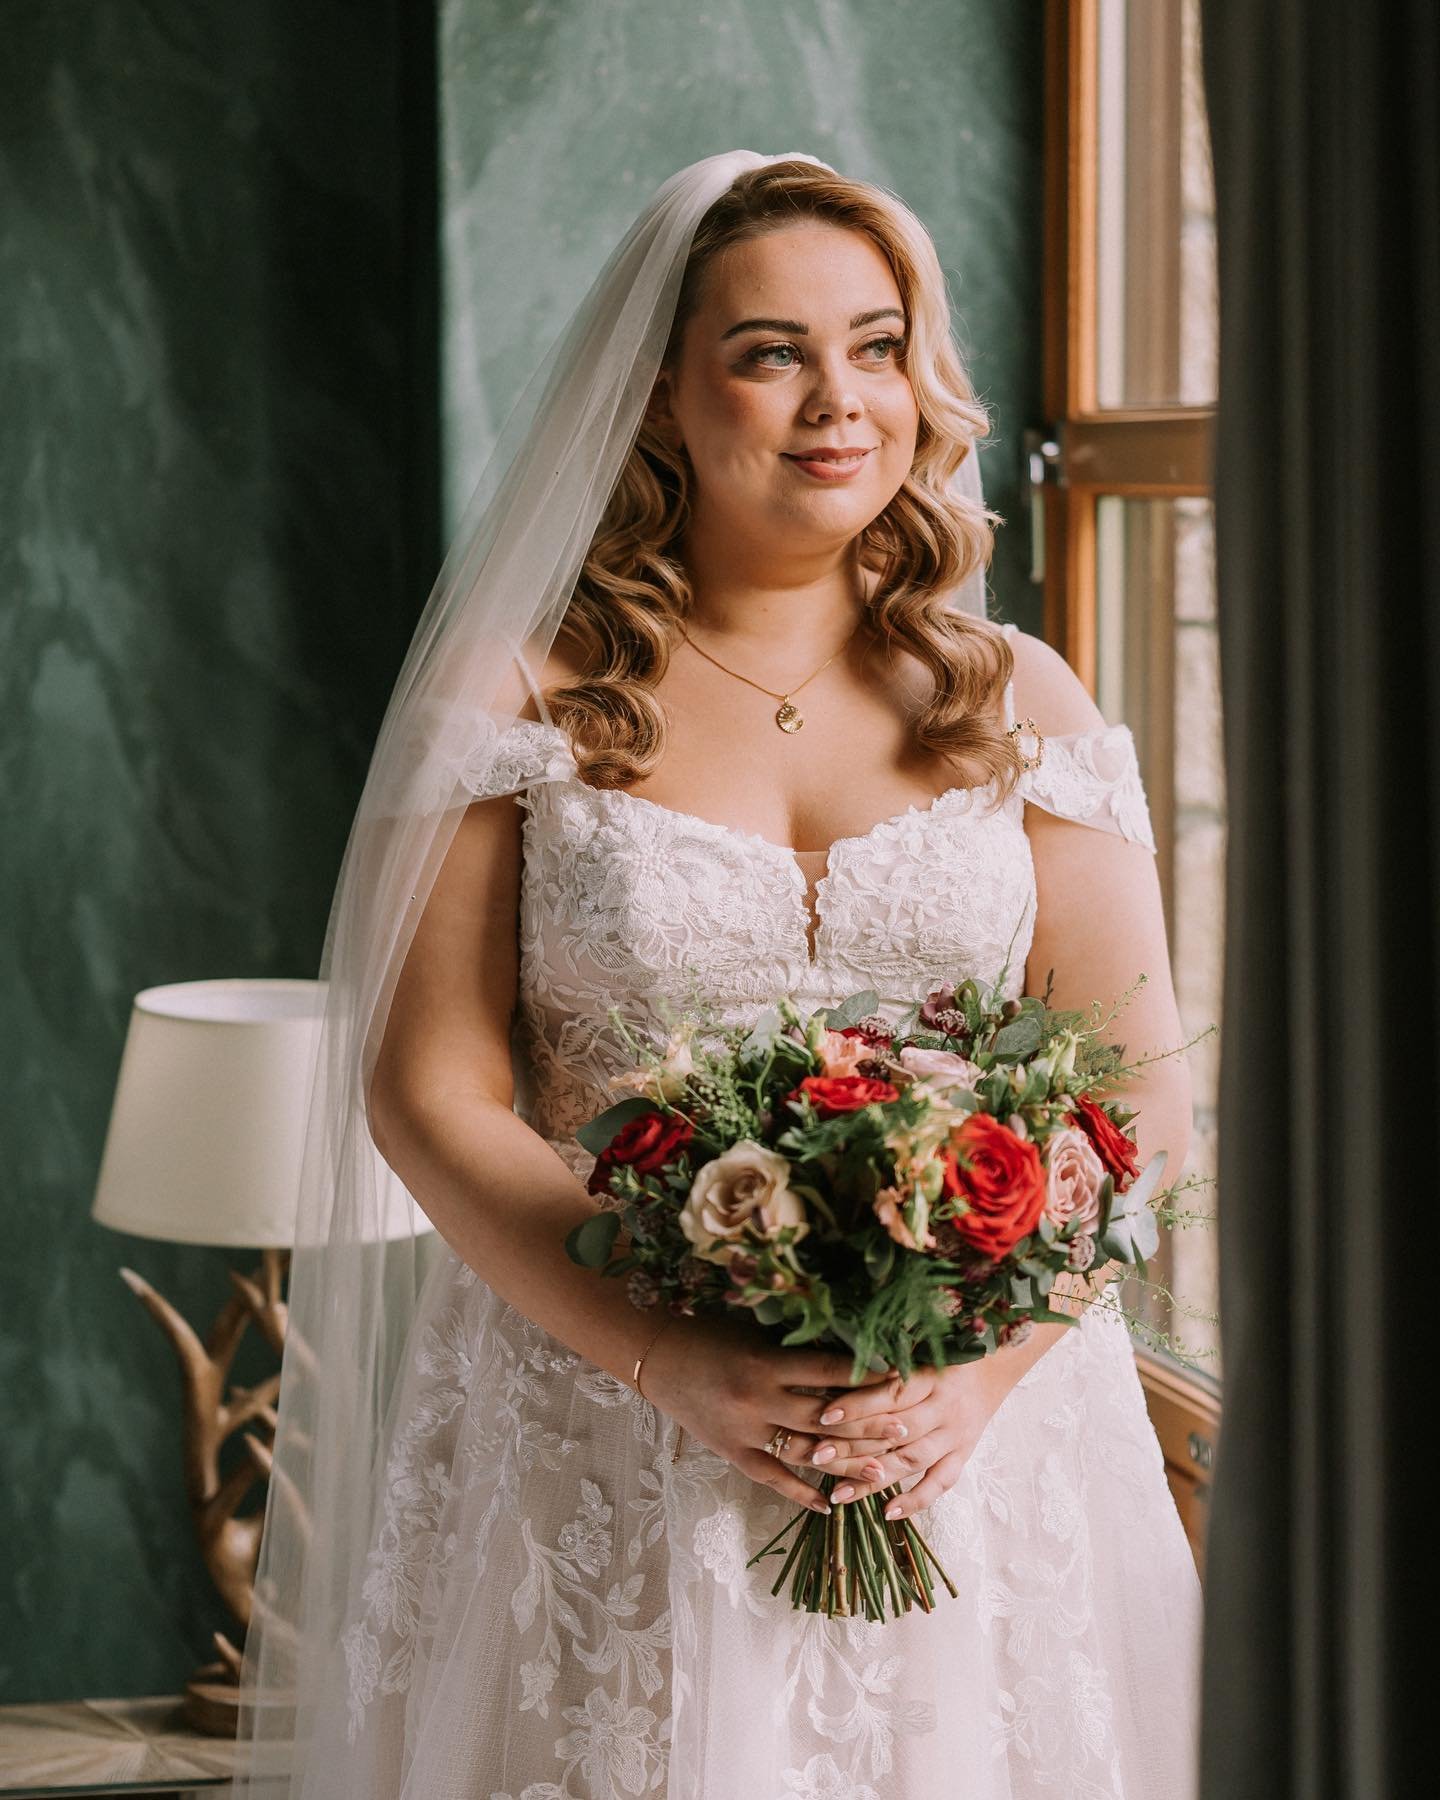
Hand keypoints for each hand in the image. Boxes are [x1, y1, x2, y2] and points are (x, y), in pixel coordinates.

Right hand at [638, 1313, 895, 1513]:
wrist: (657, 1356)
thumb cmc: (710, 1332)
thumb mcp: (755, 1332)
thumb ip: (795, 1347)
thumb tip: (851, 1350)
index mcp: (764, 1362)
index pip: (826, 1371)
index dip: (865, 1375)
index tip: (901, 1376)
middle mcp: (756, 1401)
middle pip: (824, 1419)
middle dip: (868, 1425)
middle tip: (906, 1428)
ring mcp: (743, 1433)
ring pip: (804, 1455)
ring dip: (846, 1465)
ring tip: (883, 1472)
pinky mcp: (731, 1454)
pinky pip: (772, 1479)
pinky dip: (801, 1494)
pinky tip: (829, 1505)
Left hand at [804, 1358, 1010, 1518]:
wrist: (991, 1370)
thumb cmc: (941, 1358)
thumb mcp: (916, 1352)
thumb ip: (883, 1366)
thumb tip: (832, 1375)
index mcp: (931, 1377)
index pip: (891, 1394)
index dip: (858, 1405)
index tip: (824, 1416)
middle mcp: (944, 1408)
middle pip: (896, 1432)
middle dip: (854, 1445)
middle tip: (817, 1456)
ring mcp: (955, 1436)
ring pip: (912, 1461)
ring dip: (874, 1479)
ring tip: (838, 1494)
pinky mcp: (962, 1457)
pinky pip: (940, 1484)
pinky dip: (915, 1501)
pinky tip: (887, 1513)